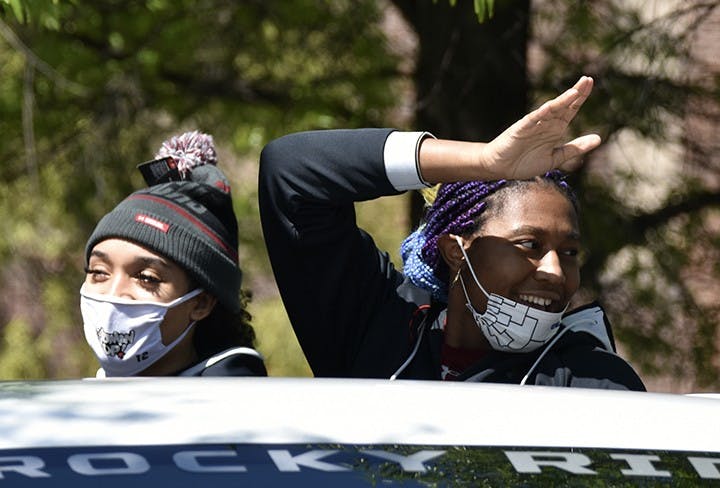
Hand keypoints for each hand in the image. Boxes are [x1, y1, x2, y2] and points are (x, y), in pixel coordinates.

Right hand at [479, 76, 601, 179]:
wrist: (501, 168)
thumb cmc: (525, 162)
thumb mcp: (555, 158)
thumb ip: (575, 148)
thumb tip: (598, 139)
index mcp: (555, 129)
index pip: (570, 109)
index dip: (581, 97)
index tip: (591, 83)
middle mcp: (546, 123)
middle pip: (563, 105)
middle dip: (575, 93)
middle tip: (588, 80)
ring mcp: (533, 125)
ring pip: (550, 110)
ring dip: (562, 101)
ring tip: (575, 92)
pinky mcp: (521, 129)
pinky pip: (532, 119)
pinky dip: (541, 113)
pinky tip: (551, 106)